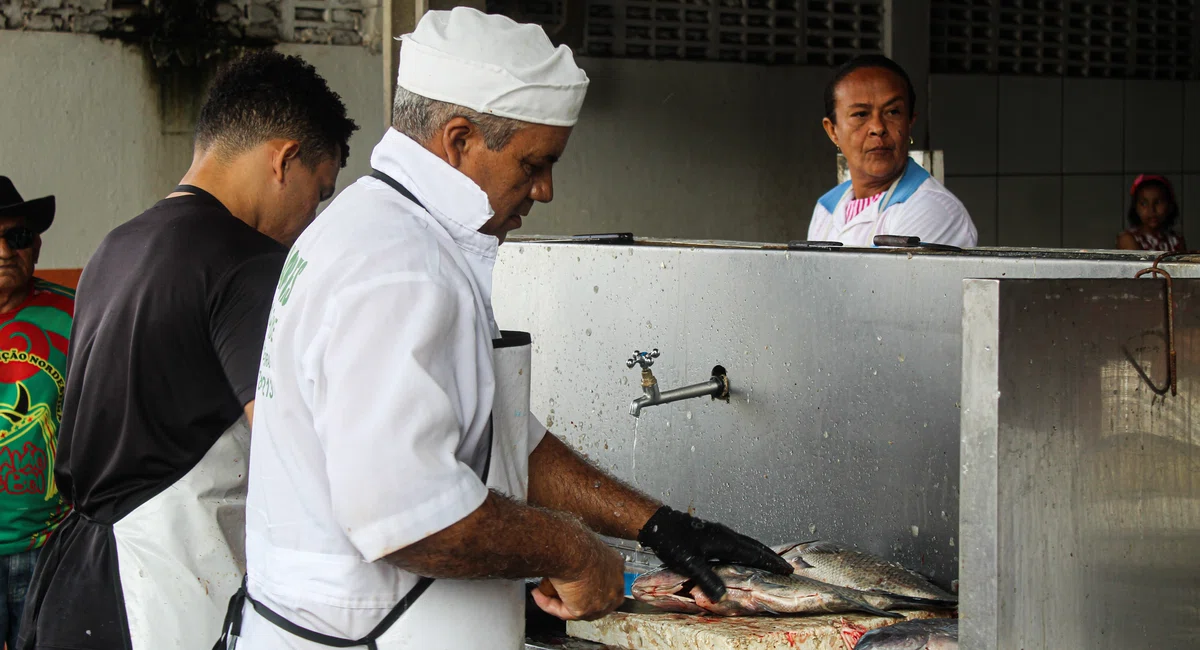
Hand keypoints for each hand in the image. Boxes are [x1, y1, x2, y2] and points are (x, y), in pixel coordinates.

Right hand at [531, 535, 624, 620]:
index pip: (604, 582)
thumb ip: (580, 556)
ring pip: (578, 606)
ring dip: (558, 600)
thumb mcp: (582, 544)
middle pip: (592, 598)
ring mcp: (602, 600)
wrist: (569, 549)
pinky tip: (539, 595)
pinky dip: (548, 604)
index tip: (570, 582)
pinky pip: (564, 611)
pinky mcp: (585, 609)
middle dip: (572, 596)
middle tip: (555, 589)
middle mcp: (613, 586)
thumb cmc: (575, 542)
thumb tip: (568, 555)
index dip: (584, 584)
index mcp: (615, 566)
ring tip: (543, 591)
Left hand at [636, 506, 792, 600]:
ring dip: (759, 554)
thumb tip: (722, 596)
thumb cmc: (672, 540)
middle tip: (785, 567)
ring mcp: (718, 534)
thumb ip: (707, 578)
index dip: (771, 562)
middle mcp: (725, 535)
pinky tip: (742, 559)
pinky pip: (736, 545)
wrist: (658, 524)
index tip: (786, 569)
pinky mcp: (711, 535)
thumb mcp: (689, 562)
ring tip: (769, 563)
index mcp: (725, 540)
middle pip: (754, 546)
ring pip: (746, 544)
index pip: (755, 553)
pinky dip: (746, 552)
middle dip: (770, 557)